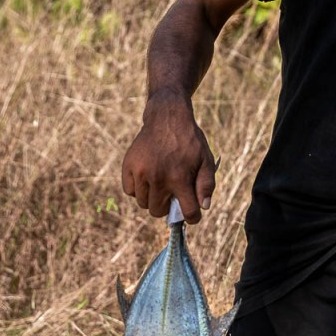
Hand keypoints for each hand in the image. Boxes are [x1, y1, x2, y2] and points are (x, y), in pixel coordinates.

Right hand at [121, 90, 215, 223]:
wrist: (167, 118)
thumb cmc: (189, 141)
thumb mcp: (206, 160)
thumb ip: (206, 185)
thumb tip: (204, 207)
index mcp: (179, 178)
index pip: (187, 212)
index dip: (192, 217)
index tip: (192, 214)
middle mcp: (158, 178)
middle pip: (158, 212)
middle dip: (168, 207)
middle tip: (173, 194)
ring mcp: (141, 172)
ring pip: (143, 203)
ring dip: (152, 198)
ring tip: (160, 184)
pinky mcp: (128, 166)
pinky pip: (130, 191)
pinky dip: (138, 189)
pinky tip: (148, 178)